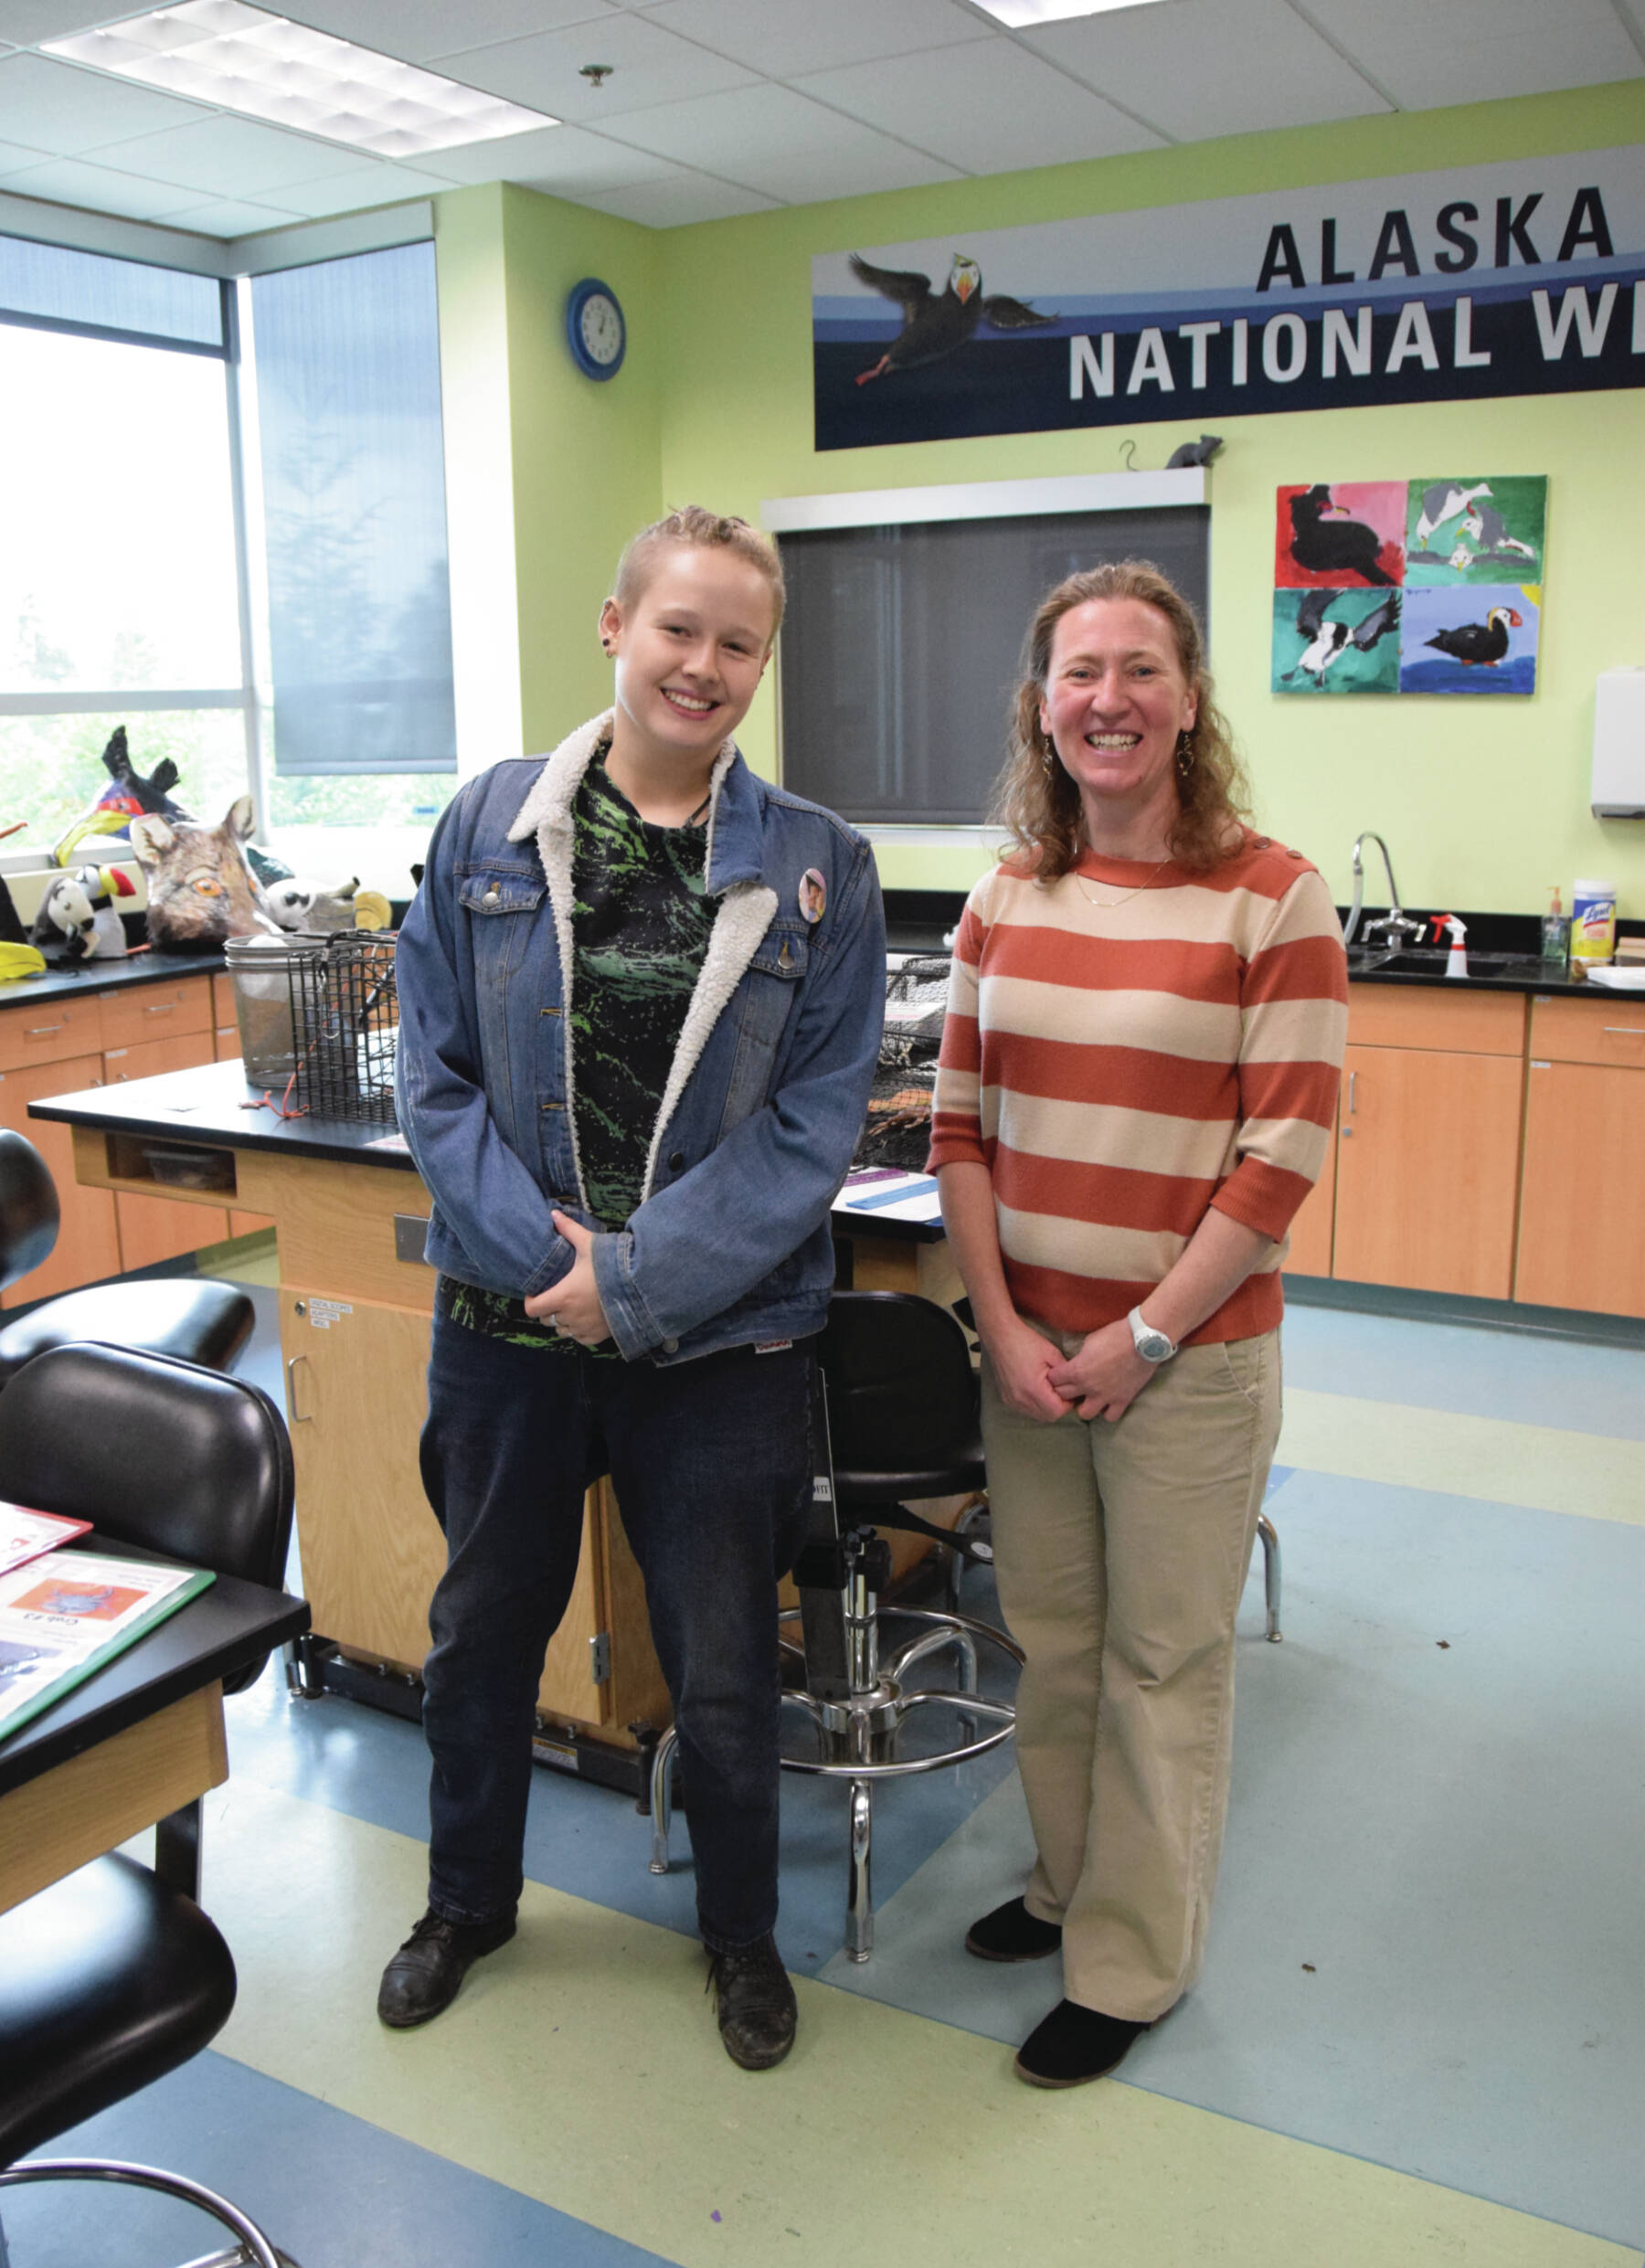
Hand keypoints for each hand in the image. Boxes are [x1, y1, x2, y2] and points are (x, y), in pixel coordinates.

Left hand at [524, 1212, 611, 1346]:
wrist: (642, 1286)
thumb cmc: (613, 1265)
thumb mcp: (589, 1244)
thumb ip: (569, 1230)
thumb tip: (553, 1213)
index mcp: (564, 1296)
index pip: (533, 1309)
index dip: (531, 1301)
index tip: (537, 1292)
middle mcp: (571, 1316)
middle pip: (546, 1319)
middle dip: (548, 1309)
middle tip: (557, 1295)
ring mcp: (584, 1328)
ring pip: (561, 1330)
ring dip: (562, 1320)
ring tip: (572, 1306)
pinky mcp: (598, 1337)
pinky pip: (578, 1338)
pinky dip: (578, 1330)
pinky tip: (586, 1317)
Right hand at [985, 1315, 1075, 1423]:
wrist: (1000, 1336)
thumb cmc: (1025, 1342)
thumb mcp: (1052, 1353)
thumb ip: (1066, 1372)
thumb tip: (1075, 1383)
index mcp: (1033, 1389)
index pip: (1057, 1411)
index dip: (1067, 1404)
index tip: (1070, 1393)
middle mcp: (1020, 1399)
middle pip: (1047, 1417)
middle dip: (1058, 1408)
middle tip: (1062, 1392)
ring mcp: (1011, 1400)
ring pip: (1036, 1415)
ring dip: (1046, 1408)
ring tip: (1050, 1391)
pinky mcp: (1006, 1398)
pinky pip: (1025, 1410)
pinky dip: (1034, 1406)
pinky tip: (1037, 1392)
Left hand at [1045, 1320, 1155, 1422]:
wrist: (1143, 1341)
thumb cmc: (1116, 1335)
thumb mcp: (1090, 1341)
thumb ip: (1081, 1357)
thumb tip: (1079, 1363)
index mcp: (1077, 1369)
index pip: (1054, 1379)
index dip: (1054, 1376)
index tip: (1058, 1374)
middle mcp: (1088, 1386)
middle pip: (1064, 1396)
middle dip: (1063, 1390)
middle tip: (1070, 1385)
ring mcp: (1105, 1396)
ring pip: (1084, 1414)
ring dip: (1083, 1406)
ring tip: (1088, 1398)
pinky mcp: (1122, 1400)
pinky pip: (1110, 1416)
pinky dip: (1107, 1411)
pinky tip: (1107, 1403)